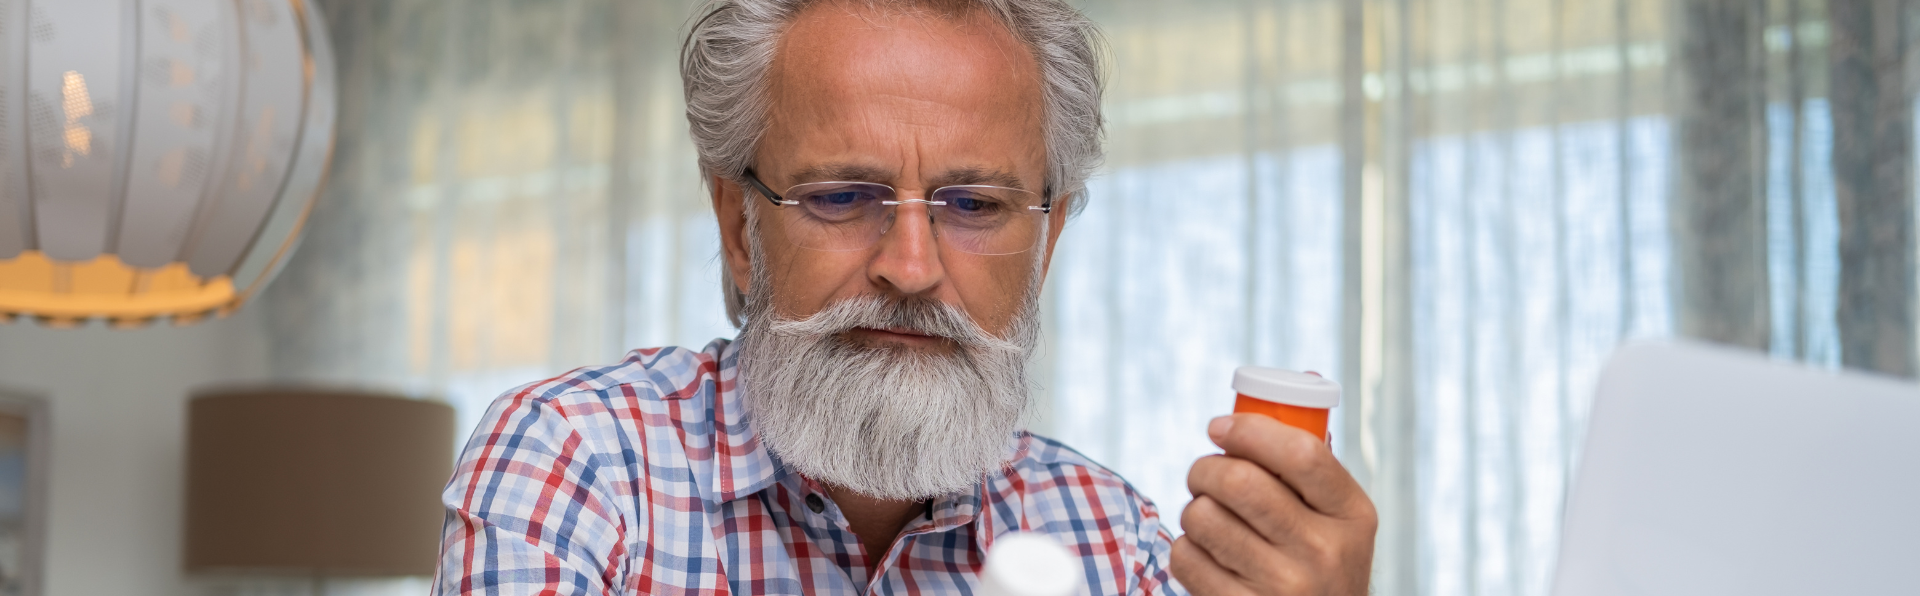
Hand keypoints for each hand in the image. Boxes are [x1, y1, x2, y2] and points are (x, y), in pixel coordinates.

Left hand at [1171, 413, 1376, 595]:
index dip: (1250, 429)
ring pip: (1204, 517)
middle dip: (1206, 468)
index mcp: (1353, 515)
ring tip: (1209, 519)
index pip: (1301, 453)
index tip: (1219, 426)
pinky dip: (1185, 549)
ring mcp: (1285, 588)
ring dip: (1195, 510)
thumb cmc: (1317, 562)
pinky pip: (1186, 558)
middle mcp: (1324, 553)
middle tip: (1204, 474)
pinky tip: (1206, 555)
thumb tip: (1291, 389)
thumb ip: (1312, 468)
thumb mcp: (1337, 520)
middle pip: (1241, 483)